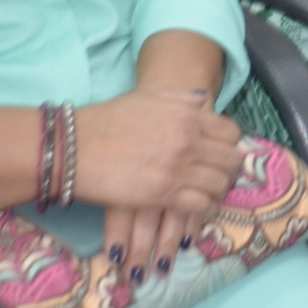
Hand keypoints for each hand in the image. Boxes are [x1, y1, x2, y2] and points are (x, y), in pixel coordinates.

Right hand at [84, 87, 245, 280]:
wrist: (76, 146)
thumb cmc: (108, 120)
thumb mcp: (148, 99)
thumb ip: (180, 98)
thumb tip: (203, 98)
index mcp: (188, 114)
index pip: (230, 132)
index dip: (231, 145)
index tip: (224, 153)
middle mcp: (189, 139)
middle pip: (230, 160)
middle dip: (229, 170)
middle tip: (221, 177)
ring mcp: (179, 168)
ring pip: (219, 184)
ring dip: (219, 191)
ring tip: (210, 194)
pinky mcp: (164, 194)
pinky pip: (201, 206)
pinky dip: (205, 209)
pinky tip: (198, 209)